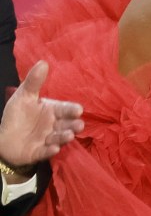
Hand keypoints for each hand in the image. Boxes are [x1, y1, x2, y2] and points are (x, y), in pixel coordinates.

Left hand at [0, 61, 83, 176]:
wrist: (4, 139)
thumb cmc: (17, 116)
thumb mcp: (23, 96)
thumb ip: (34, 81)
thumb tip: (44, 62)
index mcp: (52, 111)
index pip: (65, 109)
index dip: (71, 110)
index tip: (79, 110)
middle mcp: (53, 125)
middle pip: (67, 125)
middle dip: (73, 125)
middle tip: (79, 125)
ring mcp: (48, 139)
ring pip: (59, 138)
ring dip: (64, 137)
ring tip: (68, 136)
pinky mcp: (40, 152)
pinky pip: (46, 152)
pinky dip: (50, 150)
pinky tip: (54, 148)